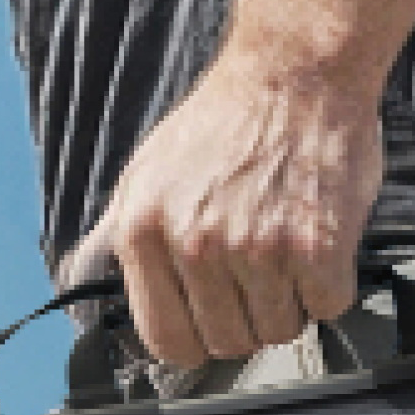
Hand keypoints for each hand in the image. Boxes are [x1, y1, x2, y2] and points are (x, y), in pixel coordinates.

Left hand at [85, 37, 381, 367]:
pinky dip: (331, 284)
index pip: (166, 339)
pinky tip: (320, 242)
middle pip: (228, 342)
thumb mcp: (147, 169)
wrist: (295, 73)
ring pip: (279, 329)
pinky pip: (328, 306)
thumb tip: (82, 272)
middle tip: (261, 273)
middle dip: (249, 318)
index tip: (214, 323)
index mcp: (145, 231)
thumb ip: (118, 229)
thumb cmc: (226, 120)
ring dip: (292, 301)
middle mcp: (195, 244)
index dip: (196, 338)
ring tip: (290, 248)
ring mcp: (256, 248)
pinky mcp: (315, 246)